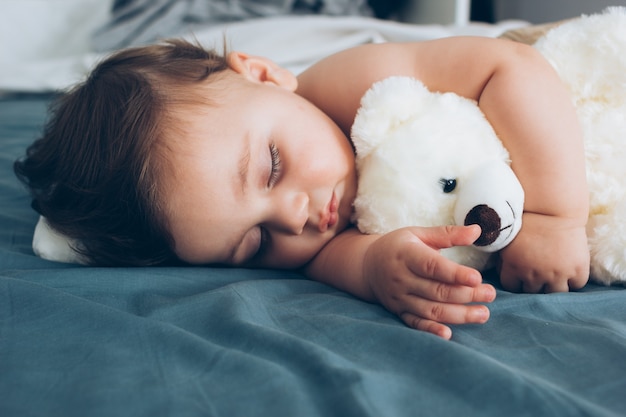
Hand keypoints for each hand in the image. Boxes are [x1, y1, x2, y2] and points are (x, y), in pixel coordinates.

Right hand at [362, 225, 495, 339]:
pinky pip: (415, 323)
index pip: (432, 266)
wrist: (367, 266)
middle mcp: (401, 278)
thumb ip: (448, 234)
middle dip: (466, 295)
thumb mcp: (419, 234)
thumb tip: (477, 230)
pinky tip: (448, 334)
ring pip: (430, 310)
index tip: (477, 277)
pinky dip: (431, 330)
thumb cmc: (399, 246)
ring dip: (458, 314)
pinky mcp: (399, 311)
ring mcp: (399, 298)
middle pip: (436, 291)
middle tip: (491, 294)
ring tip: (483, 314)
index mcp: (406, 255)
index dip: (455, 274)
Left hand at [498, 213, 589, 292]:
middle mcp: (535, 275)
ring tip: (553, 275)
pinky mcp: (577, 270)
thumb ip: (503, 261)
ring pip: (555, 293)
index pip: (512, 287)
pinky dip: (573, 280)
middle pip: (533, 293)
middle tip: (538, 274)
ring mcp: (558, 274)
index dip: (516, 280)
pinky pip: (576, 285)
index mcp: (514, 267)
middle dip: (533, 284)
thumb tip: (499, 274)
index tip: (520, 274)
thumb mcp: (507, 241)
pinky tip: (568, 270)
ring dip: (553, 286)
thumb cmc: (527, 220)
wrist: (554, 208)